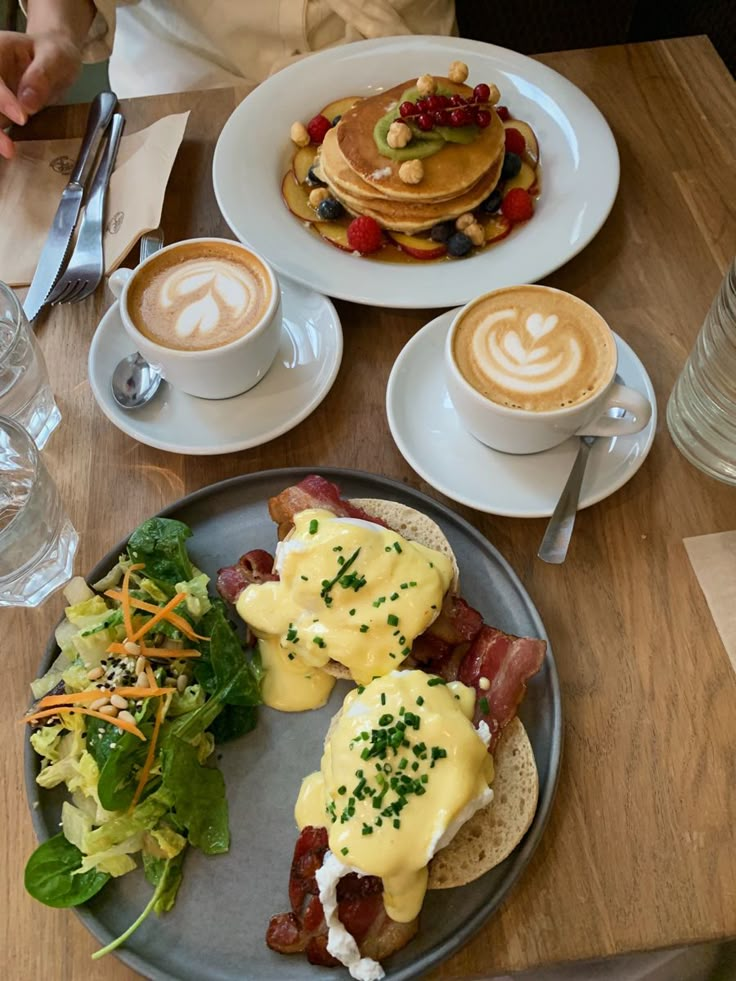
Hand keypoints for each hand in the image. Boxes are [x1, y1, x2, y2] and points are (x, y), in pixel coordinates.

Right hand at [0, 30, 81, 158]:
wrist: (56, 59)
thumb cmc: (56, 53)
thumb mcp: (56, 58)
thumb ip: (41, 76)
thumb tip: (27, 104)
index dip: (1, 99)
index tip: (22, 118)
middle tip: (8, 149)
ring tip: (8, 152)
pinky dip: (0, 138)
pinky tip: (7, 150)